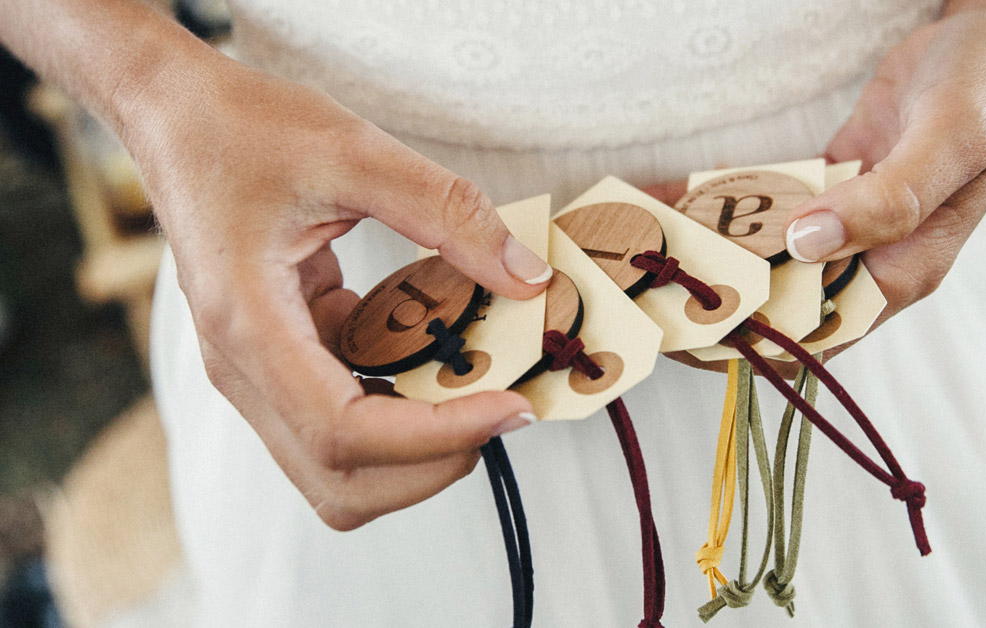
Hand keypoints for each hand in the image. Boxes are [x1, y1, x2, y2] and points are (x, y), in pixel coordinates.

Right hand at [131, 55, 550, 529]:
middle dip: (430, 464)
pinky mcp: (280, 358)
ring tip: (479, 387)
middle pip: (339, 480)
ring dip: (416, 447)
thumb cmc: (244, 127)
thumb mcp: (356, 153)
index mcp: (249, 324)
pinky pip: (344, 416)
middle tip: (500, 409)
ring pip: (340, 465)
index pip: (343, 431)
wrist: (180, 116)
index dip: (434, 436)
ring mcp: (258, 370)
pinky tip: (440, 354)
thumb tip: (526, 278)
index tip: (508, 408)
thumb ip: (448, 213)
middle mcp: (244, 367)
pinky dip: (401, 405)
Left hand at [647, 0, 985, 373]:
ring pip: (770, 251)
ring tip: (646, 246)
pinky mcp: (834, 179)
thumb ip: (887, 201)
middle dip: (720, 297)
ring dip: (714, 251)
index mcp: (907, 268)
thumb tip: (809, 246)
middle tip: (647, 289)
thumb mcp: (947, 143)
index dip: (755, 344)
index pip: (821, 333)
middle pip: (784, 297)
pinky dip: (729, 202)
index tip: (688, 340)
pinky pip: (772, 201)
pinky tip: (678, 198)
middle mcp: (874, 253)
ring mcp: (851, 217)